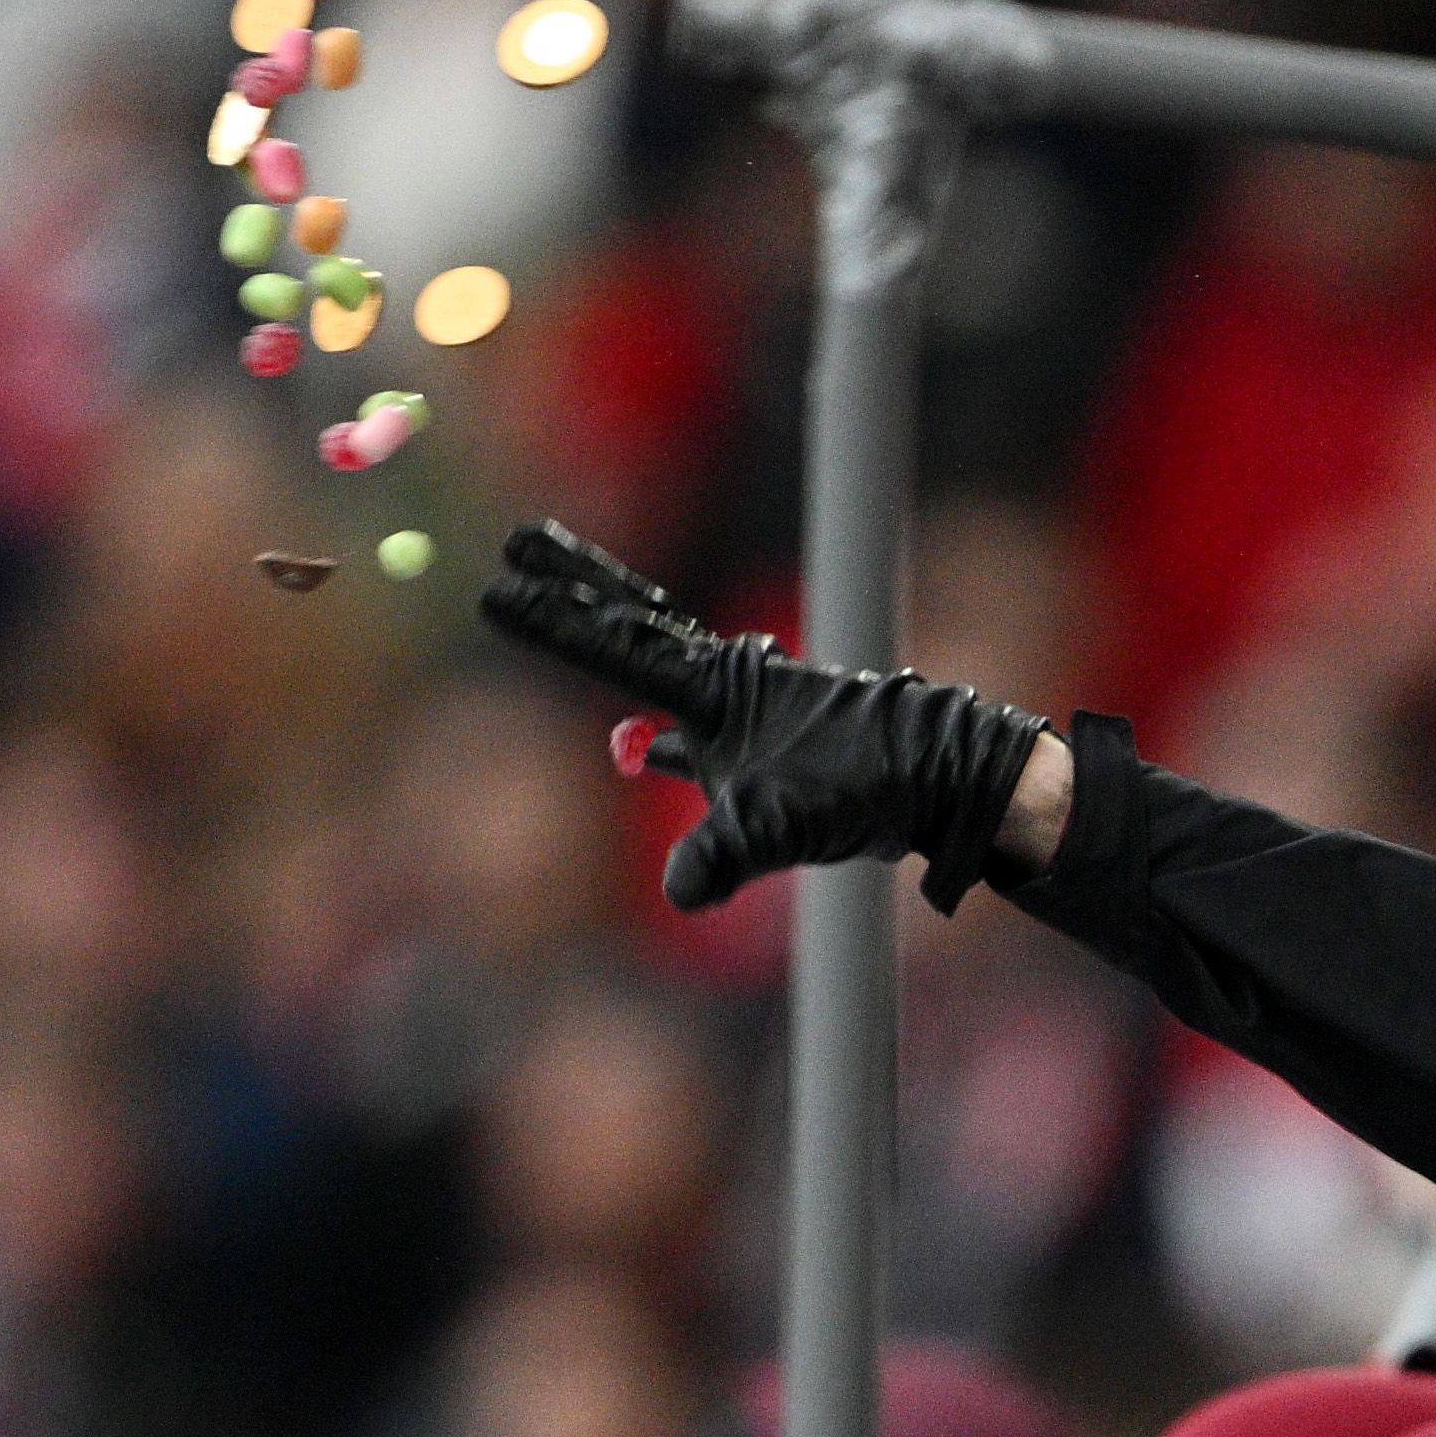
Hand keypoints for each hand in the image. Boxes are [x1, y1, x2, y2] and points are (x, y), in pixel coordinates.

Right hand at [479, 518, 1053, 912]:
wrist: (940, 779)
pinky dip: (661, 737)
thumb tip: (679, 895)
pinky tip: (638, 751)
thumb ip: (718, 856)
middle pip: (631, 626)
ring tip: (570, 613)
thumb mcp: (778, 827)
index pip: (615, 645)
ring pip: (660, 670)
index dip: (554, 619)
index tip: (495, 583)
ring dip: (614, 643)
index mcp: (717, 685)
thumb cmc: (862, 786)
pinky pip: (694, 735)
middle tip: (522, 541)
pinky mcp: (768, 745)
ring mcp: (747, 708)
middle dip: (575, 587)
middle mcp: (726, 682)